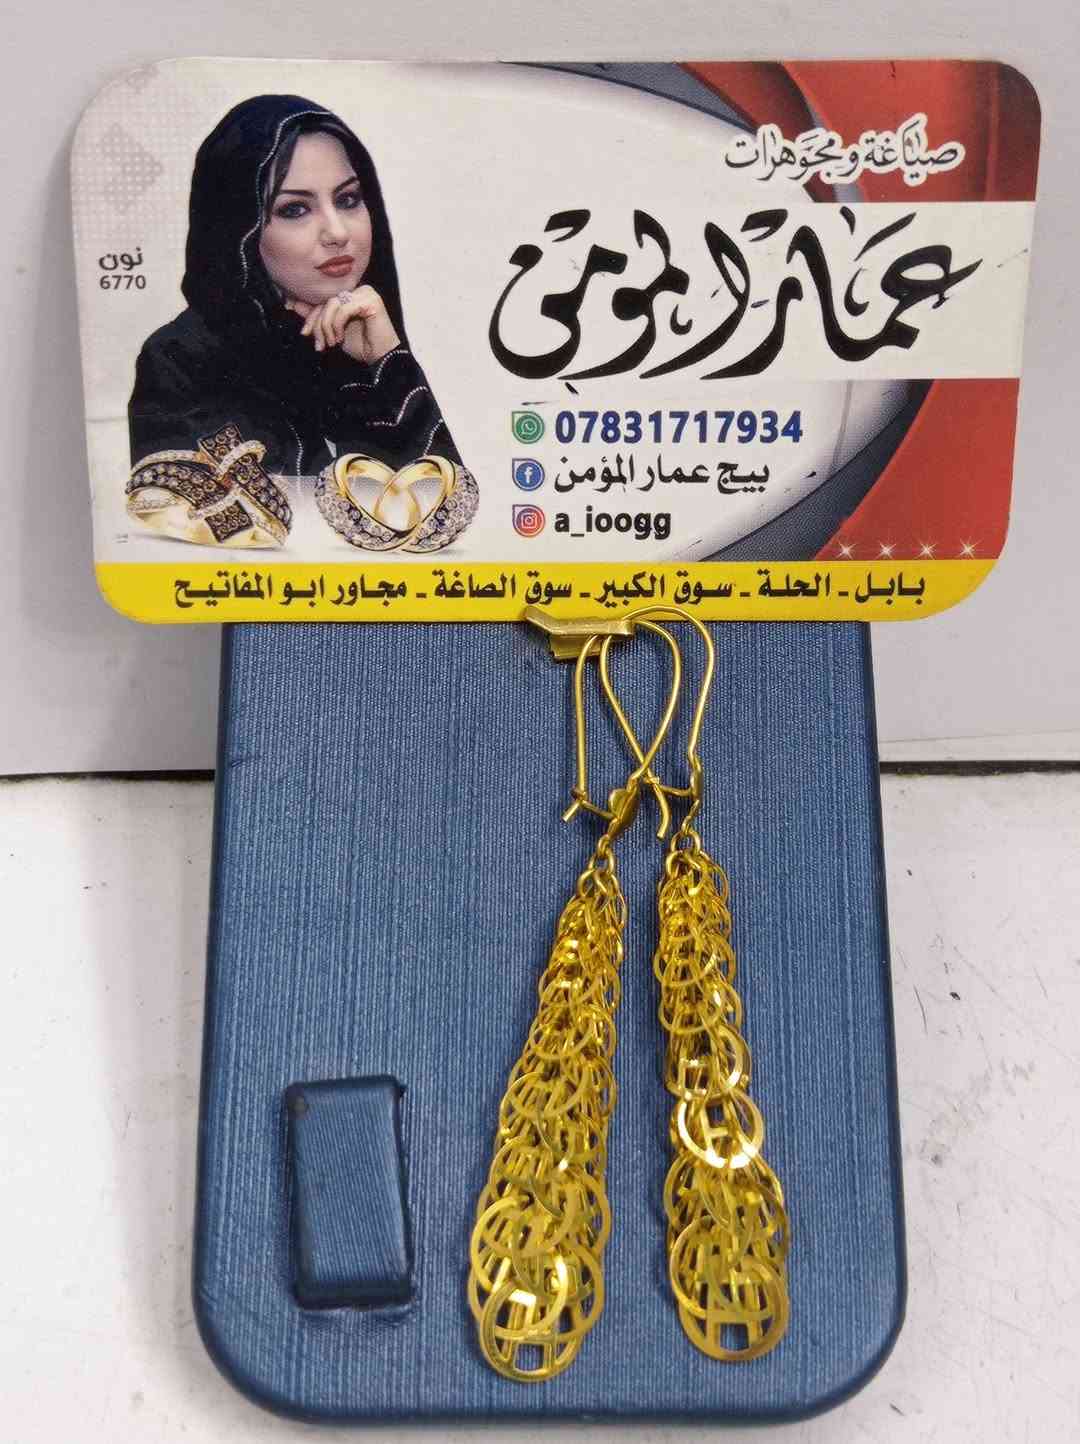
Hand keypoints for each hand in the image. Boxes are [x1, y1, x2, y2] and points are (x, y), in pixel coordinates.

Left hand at [286, 286, 400, 364]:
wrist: (381, 358)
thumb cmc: (361, 345)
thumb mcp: (333, 331)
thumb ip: (317, 316)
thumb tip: (293, 303)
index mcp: (350, 294)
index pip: (323, 298)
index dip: (310, 315)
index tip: (304, 332)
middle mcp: (358, 289)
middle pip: (326, 300)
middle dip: (317, 323)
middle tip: (318, 343)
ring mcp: (365, 293)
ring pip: (332, 303)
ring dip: (326, 326)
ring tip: (330, 343)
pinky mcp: (370, 300)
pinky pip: (343, 308)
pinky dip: (337, 325)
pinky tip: (339, 338)